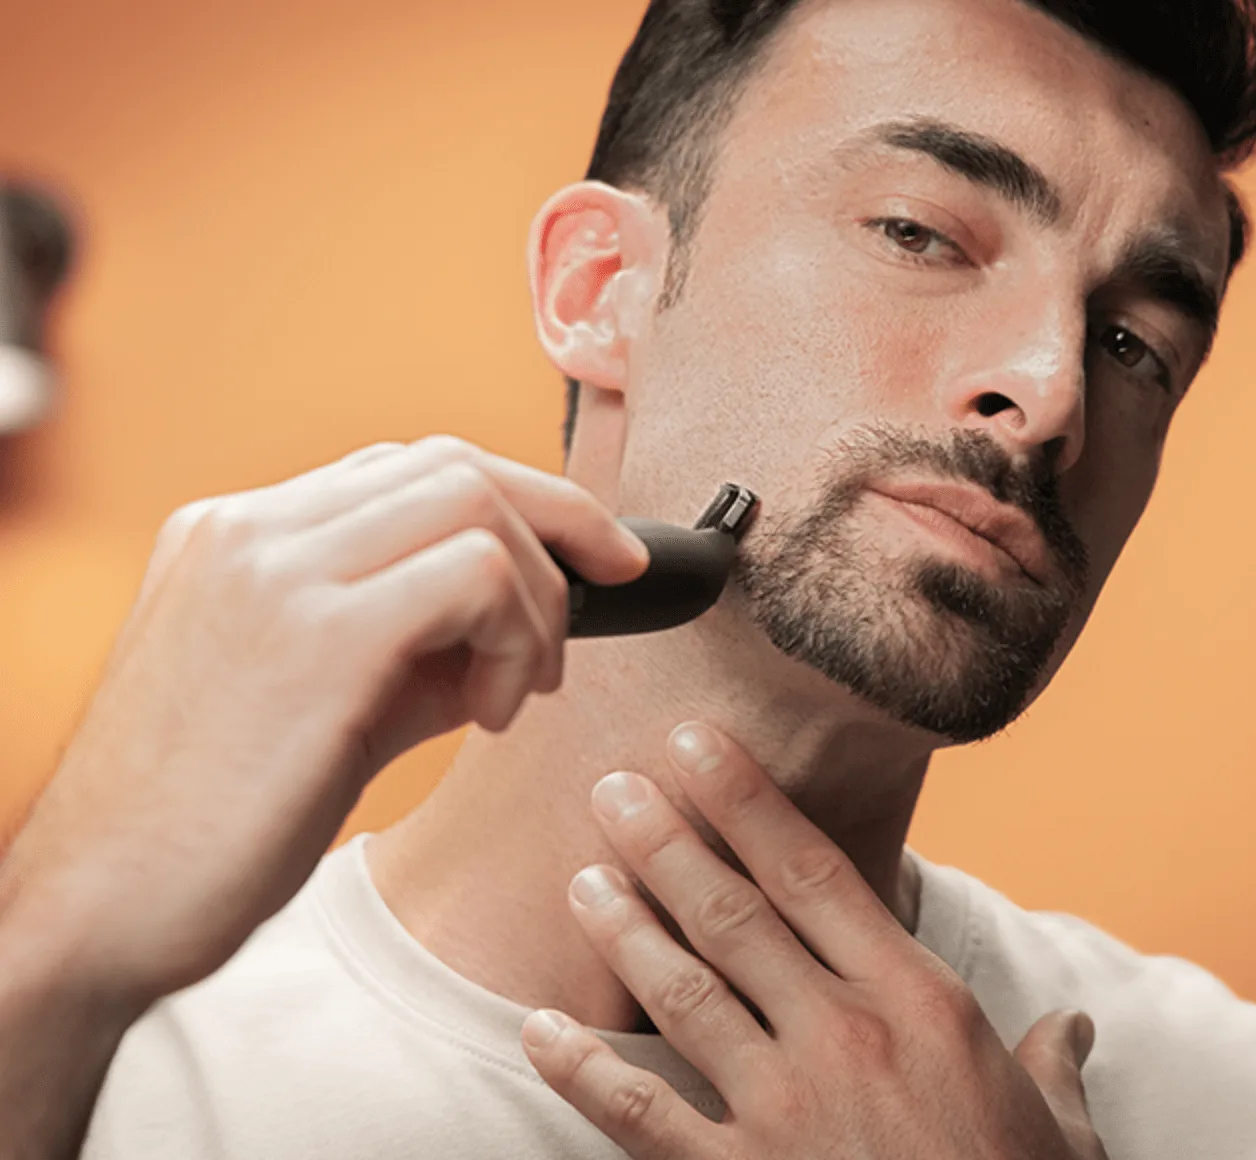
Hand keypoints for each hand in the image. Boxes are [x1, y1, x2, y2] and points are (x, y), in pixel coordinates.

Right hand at [0, 436, 647, 1007]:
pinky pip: (474, 573)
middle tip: (608, 590)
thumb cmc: (213, 819)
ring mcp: (277, 566)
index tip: (584, 557)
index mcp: (239, 532)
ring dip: (537, 595)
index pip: (408, 468)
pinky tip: (492, 713)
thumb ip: (412, 644)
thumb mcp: (320, 699)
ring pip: (475, 502)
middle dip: (558, 521)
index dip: (516, 503)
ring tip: (518, 690)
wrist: (102, 907)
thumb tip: (523, 630)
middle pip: (454, 462)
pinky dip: (516, 634)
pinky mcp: (318, 631)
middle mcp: (253, 527)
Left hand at [521, 723, 1107, 1159]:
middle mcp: (845, 1038)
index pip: (815, 872)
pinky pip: (642, 1116)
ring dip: (625, 931)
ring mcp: (787, 1112)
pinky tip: (539, 1031)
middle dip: (668, 842)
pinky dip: (583, 1071)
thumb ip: (1051, 1062)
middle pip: (735, 914)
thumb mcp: (1059, 1130)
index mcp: (920, 1002)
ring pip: (685, 993)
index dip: (748, 801)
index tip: (698, 746)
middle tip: (613, 786)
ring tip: (580, 879)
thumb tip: (1078, 1023)